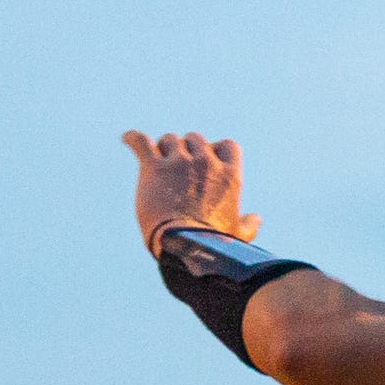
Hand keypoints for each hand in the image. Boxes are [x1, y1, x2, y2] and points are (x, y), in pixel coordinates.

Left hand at [123, 130, 260, 253]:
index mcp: (229, 175)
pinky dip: (133, 139)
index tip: (209, 160)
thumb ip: (248, 225)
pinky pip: (141, 141)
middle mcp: (205, 162)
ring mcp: (179, 163)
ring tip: (158, 160)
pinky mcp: (154, 168)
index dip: (216, 150)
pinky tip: (128, 139)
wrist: (186, 246)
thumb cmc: (215, 244)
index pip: (228, 146)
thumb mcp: (237, 235)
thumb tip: (257, 220)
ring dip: (164, 148)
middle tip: (178, 163)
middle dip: (187, 148)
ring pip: (169, 139)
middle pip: (195, 139)